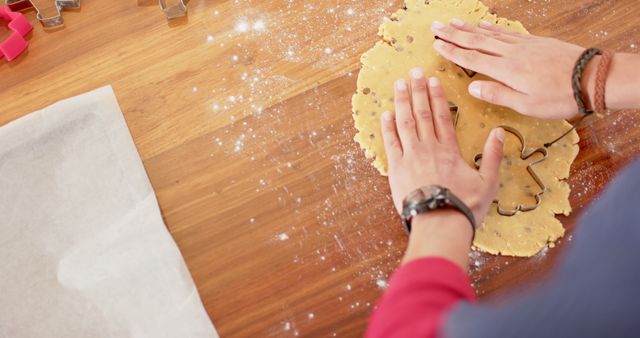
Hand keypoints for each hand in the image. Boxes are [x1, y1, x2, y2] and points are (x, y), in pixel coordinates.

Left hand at [382, 68, 504, 227]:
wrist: (440, 224)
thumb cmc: (465, 206)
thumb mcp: (488, 182)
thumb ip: (493, 155)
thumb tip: (499, 131)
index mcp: (449, 150)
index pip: (442, 116)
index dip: (437, 96)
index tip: (433, 80)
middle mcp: (429, 148)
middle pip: (421, 113)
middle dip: (417, 91)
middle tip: (413, 72)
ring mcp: (411, 157)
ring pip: (405, 123)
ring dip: (402, 102)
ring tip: (399, 85)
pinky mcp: (396, 169)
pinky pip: (391, 143)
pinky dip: (388, 127)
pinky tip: (386, 114)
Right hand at [430, 19, 591, 119]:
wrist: (590, 78)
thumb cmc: (558, 97)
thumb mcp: (526, 105)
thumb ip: (497, 94)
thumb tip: (472, 86)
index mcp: (506, 71)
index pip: (472, 58)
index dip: (452, 51)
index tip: (436, 44)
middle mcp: (510, 54)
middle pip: (476, 41)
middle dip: (454, 34)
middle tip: (436, 26)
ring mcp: (522, 45)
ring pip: (489, 34)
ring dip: (469, 28)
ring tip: (453, 22)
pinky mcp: (534, 42)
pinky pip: (506, 33)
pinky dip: (492, 28)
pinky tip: (484, 25)